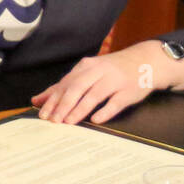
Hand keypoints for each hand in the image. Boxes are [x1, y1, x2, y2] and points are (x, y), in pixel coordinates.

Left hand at [31, 41, 183, 124]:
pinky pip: (116, 102)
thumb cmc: (111, 71)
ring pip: (94, 94)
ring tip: (68, 122)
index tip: (42, 113)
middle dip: (63, 104)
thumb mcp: (87, 74)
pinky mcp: (129, 91)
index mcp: (86, 67)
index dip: (53, 99)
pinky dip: (105, 111)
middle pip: (77, 88)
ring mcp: (115, 80)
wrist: (146, 61)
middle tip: (53, 120)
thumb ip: (63, 87)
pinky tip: (95, 120)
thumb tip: (37, 100)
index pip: (65, 84)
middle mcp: (99, 71)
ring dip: (80, 109)